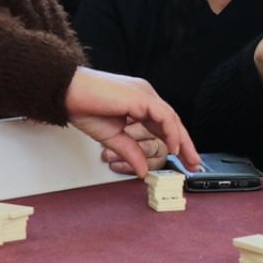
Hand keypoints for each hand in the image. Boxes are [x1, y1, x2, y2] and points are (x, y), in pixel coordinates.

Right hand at [64, 67, 200, 176]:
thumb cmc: (83, 107)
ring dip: (182, 140)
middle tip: (194, 163)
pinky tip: (173, 147)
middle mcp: (145, 96)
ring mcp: (145, 94)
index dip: (175, 142)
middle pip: (172, 122)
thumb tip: (142, 170)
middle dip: (185, 144)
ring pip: (172, 118)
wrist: (67, 93)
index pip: (164, 124)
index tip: (183, 159)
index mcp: (139, 102)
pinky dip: (170, 132)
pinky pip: (163, 116)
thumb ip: (130, 151)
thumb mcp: (113, 137)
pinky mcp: (141, 96)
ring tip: (188, 159)